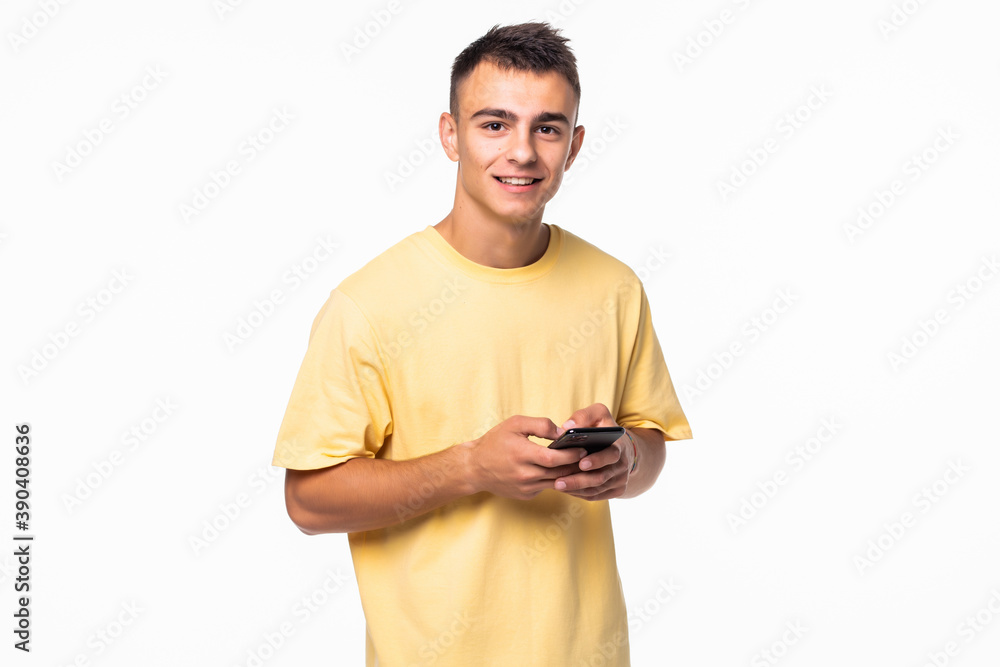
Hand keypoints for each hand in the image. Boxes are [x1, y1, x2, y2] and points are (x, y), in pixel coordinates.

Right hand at [465, 415, 587, 499]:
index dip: (570, 454)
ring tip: (583, 464)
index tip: (583, 448)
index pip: (553, 458)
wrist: (475, 467)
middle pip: (558, 472)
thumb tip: (562, 432)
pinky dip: (557, 480)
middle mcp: (524, 474)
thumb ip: (540, 424)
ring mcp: (525, 487)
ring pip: (556, 482)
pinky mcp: (526, 495)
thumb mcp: (515, 424)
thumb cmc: (495, 442)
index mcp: (521, 454)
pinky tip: (566, 472)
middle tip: (589, 456)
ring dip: (570, 474)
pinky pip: (546, 487)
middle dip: (576, 465)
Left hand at [552, 403, 633, 500]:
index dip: (597, 460)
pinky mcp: (616, 490)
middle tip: (559, 481)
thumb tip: (568, 426)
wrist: (623, 448)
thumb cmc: (605, 429)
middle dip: (579, 480)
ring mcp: (620, 480)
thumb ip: (584, 416)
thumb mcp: (599, 415)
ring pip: (597, 488)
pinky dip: (580, 494)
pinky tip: (566, 489)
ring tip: (557, 485)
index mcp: (620, 446)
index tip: (581, 463)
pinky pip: (596, 495)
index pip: (612, 455)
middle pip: (601, 477)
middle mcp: (622, 465)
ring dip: (576, 488)